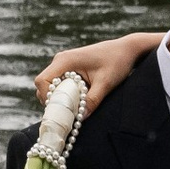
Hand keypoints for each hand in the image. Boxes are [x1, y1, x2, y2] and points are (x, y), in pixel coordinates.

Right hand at [32, 28, 162, 102]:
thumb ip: (92, 100)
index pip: (42, 81)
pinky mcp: (71, 69)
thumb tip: (80, 118)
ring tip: (76, 106)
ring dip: (60, 98)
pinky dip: (66, 95)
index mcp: (65, 60)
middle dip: (53, 101)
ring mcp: (65, 64)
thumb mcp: (106, 83)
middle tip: (68, 112)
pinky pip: (60, 84)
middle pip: (44, 85)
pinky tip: (79, 100)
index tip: (60, 109)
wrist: (126, 50)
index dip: (46, 98)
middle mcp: (61, 61)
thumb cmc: (117, 62)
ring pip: (51, 86)